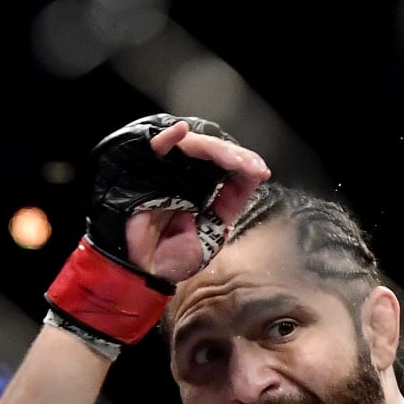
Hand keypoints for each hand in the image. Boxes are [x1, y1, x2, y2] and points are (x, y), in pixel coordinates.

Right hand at [44, 114, 269, 351]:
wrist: (145, 272)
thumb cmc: (175, 254)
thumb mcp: (215, 228)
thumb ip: (233, 200)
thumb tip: (256, 174)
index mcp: (202, 188)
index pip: (225, 167)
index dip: (243, 164)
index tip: (261, 171)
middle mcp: (184, 175)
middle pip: (211, 153)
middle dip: (234, 156)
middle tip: (251, 166)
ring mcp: (164, 171)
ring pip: (190, 148)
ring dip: (213, 149)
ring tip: (232, 159)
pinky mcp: (142, 171)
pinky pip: (153, 148)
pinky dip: (167, 137)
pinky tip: (182, 131)